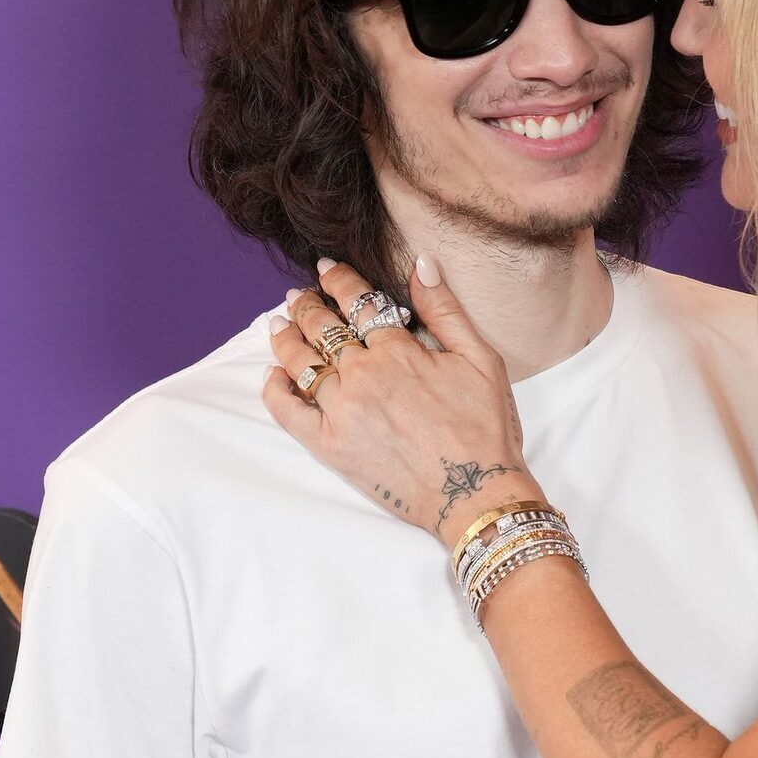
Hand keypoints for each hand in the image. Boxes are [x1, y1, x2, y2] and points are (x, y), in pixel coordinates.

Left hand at [262, 256, 539, 545]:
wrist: (475, 493)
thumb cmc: (485, 426)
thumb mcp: (480, 358)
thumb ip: (446, 309)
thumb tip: (422, 263)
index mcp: (398, 350)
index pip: (358, 302)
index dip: (339, 280)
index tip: (326, 269)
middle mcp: (363, 375)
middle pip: (322, 327)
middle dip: (307, 305)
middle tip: (297, 295)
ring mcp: (341, 411)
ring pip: (301, 363)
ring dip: (286, 337)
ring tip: (279, 324)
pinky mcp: (330, 446)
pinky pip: (288, 412)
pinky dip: (275, 390)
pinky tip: (272, 375)